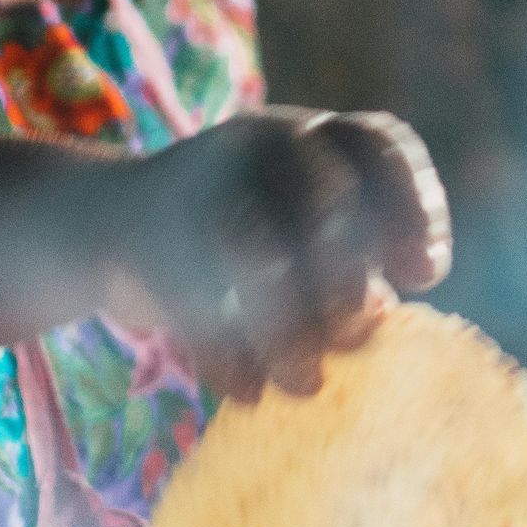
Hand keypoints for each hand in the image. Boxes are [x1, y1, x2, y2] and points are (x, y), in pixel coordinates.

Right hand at [110, 107, 450, 401]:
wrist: (102, 223)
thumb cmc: (229, 234)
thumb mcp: (291, 221)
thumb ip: (341, 257)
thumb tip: (379, 320)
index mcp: (305, 135)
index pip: (376, 144)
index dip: (414, 205)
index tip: (425, 274)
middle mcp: (256, 144)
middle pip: (326, 197)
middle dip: (347, 277)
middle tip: (352, 337)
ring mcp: (197, 186)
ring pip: (259, 253)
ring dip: (287, 333)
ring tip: (304, 384)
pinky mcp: (145, 240)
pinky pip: (200, 304)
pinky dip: (229, 359)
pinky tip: (246, 391)